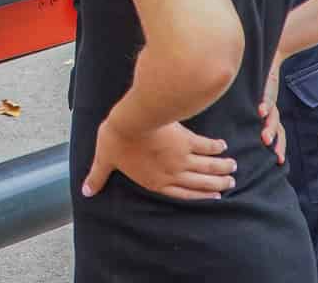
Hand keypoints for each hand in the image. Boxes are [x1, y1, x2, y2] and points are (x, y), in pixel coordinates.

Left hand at [82, 118, 236, 201]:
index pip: (182, 193)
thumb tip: (85, 192)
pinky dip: (215, 148)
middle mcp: (173, 172)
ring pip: (207, 166)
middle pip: (200, 182)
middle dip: (216, 184)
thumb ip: (98, 177)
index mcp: (155, 181)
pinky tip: (222, 147)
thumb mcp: (105, 159)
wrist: (131, 121)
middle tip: (230, 183)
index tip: (214, 197)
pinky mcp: (187, 139)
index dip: (199, 196)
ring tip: (232, 169)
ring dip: (221, 168)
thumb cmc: (117, 140)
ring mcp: (182, 157)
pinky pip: (205, 146)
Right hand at [257, 54, 286, 165]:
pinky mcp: (267, 84)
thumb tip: (233, 133)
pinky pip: (266, 95)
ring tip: (265, 137)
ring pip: (274, 115)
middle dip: (277, 142)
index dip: (280, 146)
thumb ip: (249, 115)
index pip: (279, 134)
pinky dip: (265, 103)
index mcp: (270, 114)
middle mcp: (272, 108)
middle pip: (278, 128)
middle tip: (274, 155)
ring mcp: (270, 97)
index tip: (280, 161)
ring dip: (270, 127)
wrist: (267, 55)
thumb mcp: (254, 101)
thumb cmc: (254, 82)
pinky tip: (261, 111)